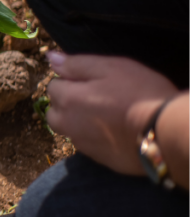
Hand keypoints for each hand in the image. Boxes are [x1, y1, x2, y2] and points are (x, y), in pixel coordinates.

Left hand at [46, 52, 177, 175]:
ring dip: (77, 122)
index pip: (53, 87)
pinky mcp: (99, 159)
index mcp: (68, 100)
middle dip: (66, 104)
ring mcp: (83, 144)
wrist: (165, 132)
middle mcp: (68, 125)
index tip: (90, 81)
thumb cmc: (140, 93)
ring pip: (69, 130)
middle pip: (54, 112)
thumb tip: (50, 57)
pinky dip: (93, 137)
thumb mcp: (110, 68)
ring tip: (104, 115)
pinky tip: (113, 131)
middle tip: (94, 98)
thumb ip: (76, 64)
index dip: (70, 81)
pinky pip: (87, 145)